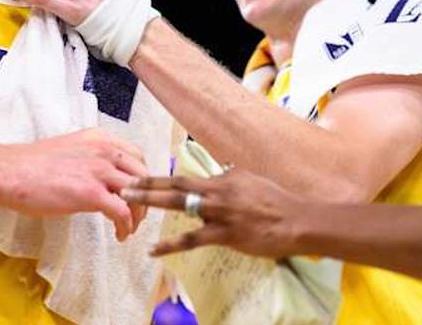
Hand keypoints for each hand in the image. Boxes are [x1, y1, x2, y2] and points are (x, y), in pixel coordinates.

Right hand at [0, 128, 148, 240]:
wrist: (9, 173)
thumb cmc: (31, 166)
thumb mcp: (70, 150)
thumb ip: (91, 159)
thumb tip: (103, 178)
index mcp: (99, 138)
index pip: (137, 155)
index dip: (142, 177)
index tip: (138, 193)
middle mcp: (103, 150)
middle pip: (143, 175)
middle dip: (145, 198)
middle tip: (138, 214)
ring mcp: (99, 170)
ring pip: (138, 194)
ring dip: (138, 215)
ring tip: (129, 227)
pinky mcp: (91, 193)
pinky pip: (123, 212)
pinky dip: (126, 226)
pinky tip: (120, 234)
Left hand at [121, 168, 312, 257]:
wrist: (297, 220)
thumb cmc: (276, 201)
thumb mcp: (250, 179)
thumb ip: (229, 176)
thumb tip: (217, 171)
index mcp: (222, 178)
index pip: (185, 177)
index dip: (160, 177)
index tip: (138, 176)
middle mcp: (217, 191)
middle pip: (176, 185)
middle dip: (147, 184)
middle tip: (124, 185)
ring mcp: (220, 212)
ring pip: (179, 204)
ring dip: (152, 201)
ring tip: (129, 202)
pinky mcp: (225, 234)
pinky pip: (192, 239)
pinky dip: (170, 244)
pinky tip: (153, 250)